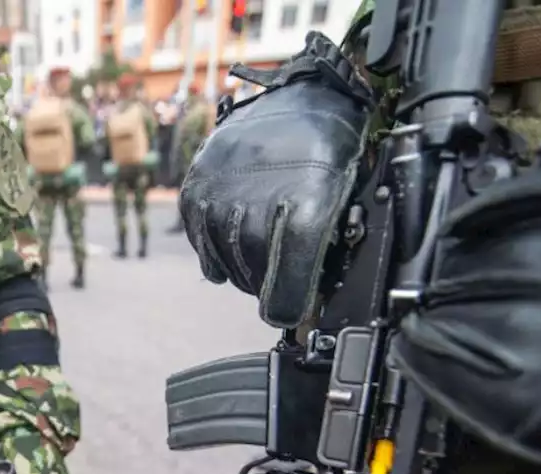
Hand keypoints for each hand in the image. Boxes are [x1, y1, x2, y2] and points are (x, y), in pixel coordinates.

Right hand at [178, 33, 371, 327]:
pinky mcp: (196, 186)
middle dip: (267, 287)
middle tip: (278, 284)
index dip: (287, 307)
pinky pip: (201, 240)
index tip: (287, 314)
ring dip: (241, 271)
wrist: (304, 92)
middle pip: (254, 275)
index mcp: (306, 205)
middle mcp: (255, 200)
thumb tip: (309, 303)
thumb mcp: (344, 199)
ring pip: (225, 260)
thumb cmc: (333, 149)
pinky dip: (215, 252)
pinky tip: (229, 250)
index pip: (285, 285)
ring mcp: (220, 192)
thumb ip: (324, 251)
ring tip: (256, 263)